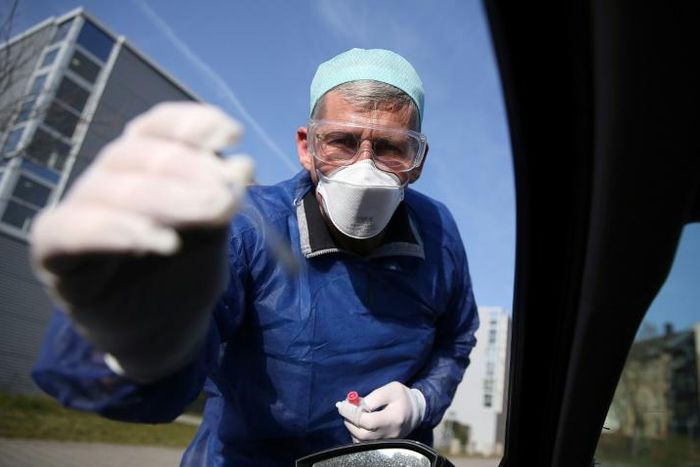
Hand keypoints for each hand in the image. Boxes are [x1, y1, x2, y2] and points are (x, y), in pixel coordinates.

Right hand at [31, 102, 250, 271]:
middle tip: (228, 197)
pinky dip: (113, 232)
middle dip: (189, 170)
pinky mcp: (55, 255)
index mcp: (144, 165)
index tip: (232, 136)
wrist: (165, 329)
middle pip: (137, 155)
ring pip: (109, 190)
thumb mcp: (214, 234)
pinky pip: (69, 232)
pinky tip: (157, 242)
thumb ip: (221, 200)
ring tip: (208, 215)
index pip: (156, 127)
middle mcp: (108, 180)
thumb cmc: (185, 271)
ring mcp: (79, 214)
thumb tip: (241, 164)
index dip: (190, 124)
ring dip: (163, 199)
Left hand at [336, 381, 425, 440]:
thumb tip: (354, 405)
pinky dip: (357, 434)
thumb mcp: (390, 389)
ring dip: (352, 429)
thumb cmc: (402, 396)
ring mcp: (387, 441)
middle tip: (345, 410)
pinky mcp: (384, 444)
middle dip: (349, 422)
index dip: (352, 413)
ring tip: (351, 415)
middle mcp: (390, 433)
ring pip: (362, 441)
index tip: (342, 405)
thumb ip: (373, 397)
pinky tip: (357, 424)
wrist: (416, 411)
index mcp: (393, 418)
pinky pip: (365, 443)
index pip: (368, 421)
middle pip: (363, 435)